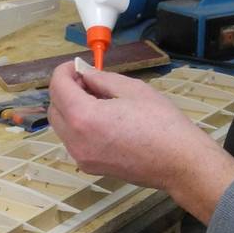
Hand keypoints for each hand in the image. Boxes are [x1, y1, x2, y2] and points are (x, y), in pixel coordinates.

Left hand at [46, 62, 233, 222]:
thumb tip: (84, 73)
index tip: (78, 66)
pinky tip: (104, 119)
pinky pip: (73, 140)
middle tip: (88, 81)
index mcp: (84, 117)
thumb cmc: (162, 123)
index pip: (57, 87)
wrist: (179, 163)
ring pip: (61, 126)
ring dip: (71, 108)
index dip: (64, 71)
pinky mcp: (89, 167)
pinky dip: (79, 126)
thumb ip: (102, 79)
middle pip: (54, 108)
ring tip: (99, 100)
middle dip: (66, 90)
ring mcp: (81, 157)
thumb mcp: (132, 90)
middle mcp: (76, 140)